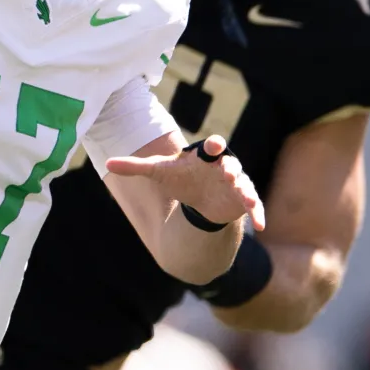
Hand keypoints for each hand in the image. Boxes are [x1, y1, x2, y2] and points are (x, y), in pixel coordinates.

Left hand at [106, 134, 265, 230]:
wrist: (200, 198)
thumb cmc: (182, 180)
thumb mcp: (159, 173)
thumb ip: (136, 167)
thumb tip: (108, 163)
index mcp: (206, 157)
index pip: (211, 147)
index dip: (213, 145)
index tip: (214, 144)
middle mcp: (224, 167)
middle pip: (231, 165)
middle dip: (231, 169)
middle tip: (229, 173)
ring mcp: (237, 184)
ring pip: (245, 185)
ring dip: (247, 191)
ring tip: (248, 199)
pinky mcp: (243, 201)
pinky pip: (255, 205)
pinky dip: (259, 213)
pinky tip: (262, 225)